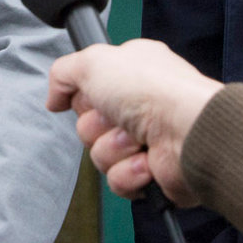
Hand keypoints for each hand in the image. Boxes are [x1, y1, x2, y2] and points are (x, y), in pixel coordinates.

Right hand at [47, 39, 222, 205]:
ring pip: (100, 155)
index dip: (85, 97)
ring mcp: (146, 140)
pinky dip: (129, 172)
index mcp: (130, 74)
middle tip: (119, 118)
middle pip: (88, 126)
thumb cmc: (154, 90)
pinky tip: (146, 161)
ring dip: (115, 149)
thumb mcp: (94, 61)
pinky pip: (118, 181)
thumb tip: (54, 98)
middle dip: (98, 127)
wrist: (189, 132)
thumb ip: (63, 73)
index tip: (93, 94)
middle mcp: (139, 105)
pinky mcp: (152, 172)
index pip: (86, 91)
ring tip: (138, 140)